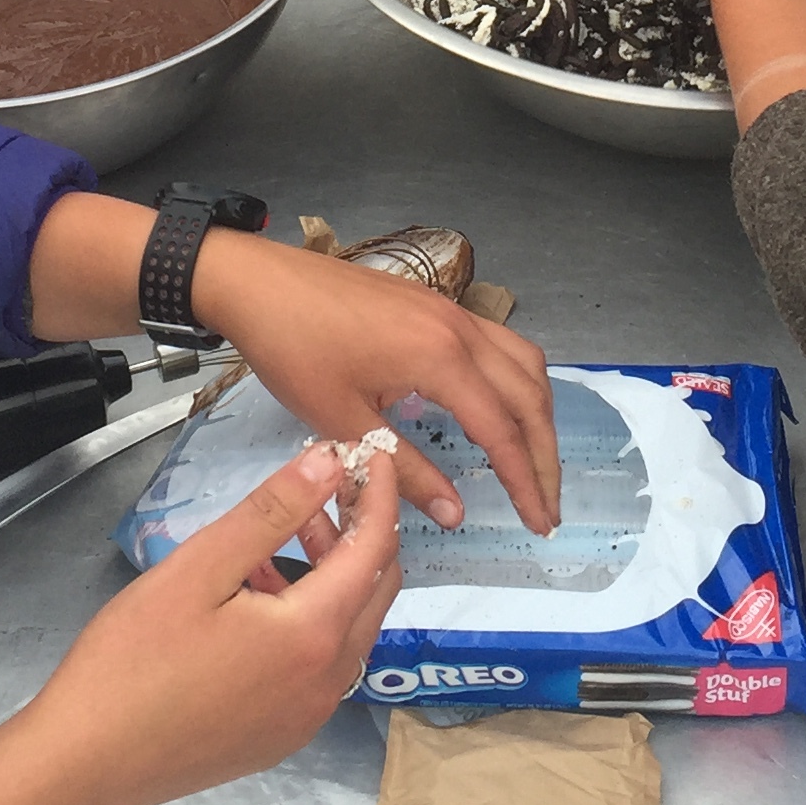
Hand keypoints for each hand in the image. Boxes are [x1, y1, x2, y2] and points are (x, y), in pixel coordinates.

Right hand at [0, 444, 401, 804]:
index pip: (374, 548)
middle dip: (363, 530)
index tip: (369, 450)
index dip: (379, 493)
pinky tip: (258, 598)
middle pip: (376, 590)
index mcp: (314, 635)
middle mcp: (328, 683)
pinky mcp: (281, 737)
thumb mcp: (199, 568)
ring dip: (335, 575)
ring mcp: (307, 718)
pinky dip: (313, 620)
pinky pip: (322, 666)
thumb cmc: (133, 659)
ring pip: (351, 629)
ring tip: (284, 535)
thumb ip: (272, 512)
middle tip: (327, 486)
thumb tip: (332, 463)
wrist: (85, 763)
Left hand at [194, 230, 560, 534]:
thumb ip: (406, 470)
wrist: (259, 282)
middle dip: (545, 454)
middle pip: (529, 395)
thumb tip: (455, 514)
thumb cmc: (294, 350)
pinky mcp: (435, 304)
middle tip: (546, 505)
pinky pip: (499, 342)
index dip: (526, 481)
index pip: (503, 431)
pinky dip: (515, 381)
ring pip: (523, 361)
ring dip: (537, 413)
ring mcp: (450, 310)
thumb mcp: (343, 422)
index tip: (539, 522)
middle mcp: (459, 328)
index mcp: (440, 358)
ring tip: (532, 461)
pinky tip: (496, 409)